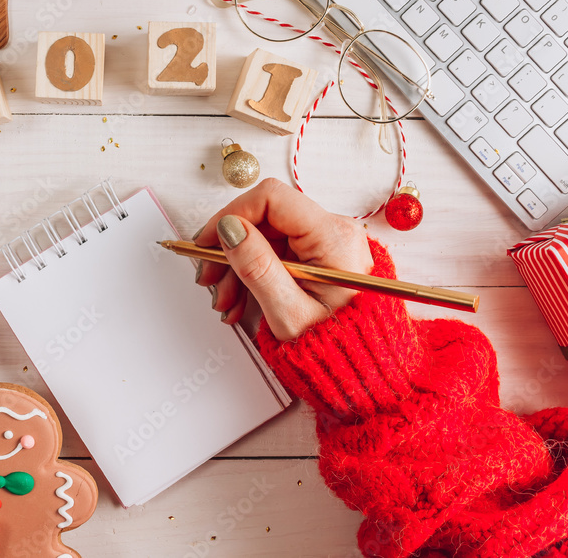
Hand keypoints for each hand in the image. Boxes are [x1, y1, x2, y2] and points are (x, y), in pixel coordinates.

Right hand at [194, 178, 372, 340]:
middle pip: (264, 219)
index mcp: (333, 238)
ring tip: (226, 302)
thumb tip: (229, 228)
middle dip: (229, 248)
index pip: (271, 199)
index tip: (206, 242)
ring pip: (264, 238)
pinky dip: (253, 273)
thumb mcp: (288, 312)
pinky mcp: (317, 254)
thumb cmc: (335, 347)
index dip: (231, 214)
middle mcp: (333, 231)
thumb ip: (257, 266)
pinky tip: (240, 301)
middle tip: (209, 278)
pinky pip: (275, 252)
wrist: (361, 367)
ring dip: (237, 266)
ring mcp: (326, 242)